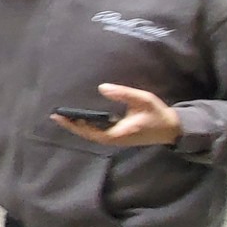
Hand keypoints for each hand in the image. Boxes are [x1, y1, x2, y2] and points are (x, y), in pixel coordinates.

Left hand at [52, 83, 181, 147]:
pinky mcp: (118, 136)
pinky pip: (98, 133)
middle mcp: (116, 138)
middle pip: (89, 135)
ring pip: (93, 135)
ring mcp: (117, 139)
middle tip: (56, 116)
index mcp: (120, 132)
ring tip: (63, 116)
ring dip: (78, 127)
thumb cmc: (157, 114)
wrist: (171, 128)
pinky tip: (80, 118)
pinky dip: (87, 127)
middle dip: (72, 126)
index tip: (62, 117)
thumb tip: (101, 88)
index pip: (93, 132)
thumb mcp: (142, 100)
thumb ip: (123, 94)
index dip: (77, 125)